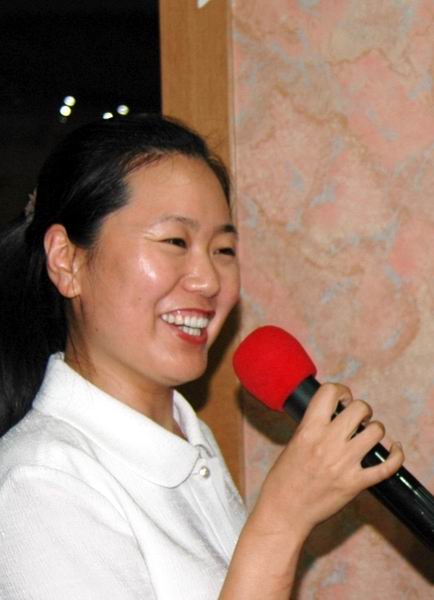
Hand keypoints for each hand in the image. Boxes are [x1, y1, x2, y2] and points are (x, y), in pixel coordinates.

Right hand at [250, 383, 403, 540]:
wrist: (285, 511)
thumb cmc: (284, 479)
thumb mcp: (293, 443)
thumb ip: (312, 427)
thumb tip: (331, 414)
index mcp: (309, 430)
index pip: (329, 393)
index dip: (341, 390)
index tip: (343, 398)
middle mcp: (328, 443)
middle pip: (360, 409)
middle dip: (362, 410)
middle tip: (358, 418)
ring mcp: (344, 463)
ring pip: (377, 432)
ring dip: (375, 430)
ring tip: (368, 435)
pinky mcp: (355, 483)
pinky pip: (387, 467)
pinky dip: (396, 456)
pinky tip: (394, 449)